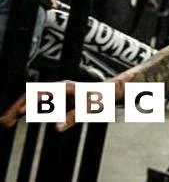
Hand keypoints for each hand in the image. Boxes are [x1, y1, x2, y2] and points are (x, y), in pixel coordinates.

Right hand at [0, 81, 123, 130]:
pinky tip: (18, 118)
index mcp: (63, 88)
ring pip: (32, 100)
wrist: (110, 92)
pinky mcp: (56, 99)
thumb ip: (73, 117)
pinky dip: (27, 110)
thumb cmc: (100, 98)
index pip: (40, 94)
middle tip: (4, 121)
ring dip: (18, 110)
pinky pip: (37, 104)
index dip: (29, 103)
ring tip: (6, 122)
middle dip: (16, 108)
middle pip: (31, 96)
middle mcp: (57, 88)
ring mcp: (55, 93)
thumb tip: (57, 128)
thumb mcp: (89, 108)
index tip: (20, 112)